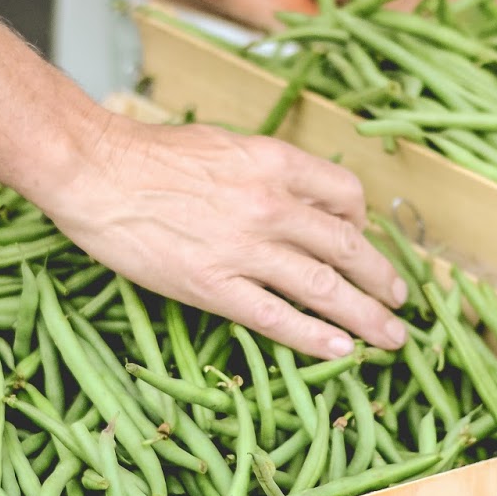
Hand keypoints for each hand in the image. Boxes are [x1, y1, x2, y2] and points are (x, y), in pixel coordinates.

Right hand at [37, 117, 408, 358]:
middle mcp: (270, 205)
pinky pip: (276, 317)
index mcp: (274, 162)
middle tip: (400, 300)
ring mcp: (243, 248)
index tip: (364, 238)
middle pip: (347, 246)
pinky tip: (340, 351)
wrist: (96, 171)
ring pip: (323, 286)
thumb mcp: (225, 144)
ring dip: (365, 315)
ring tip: (390, 336)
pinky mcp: (212, 285)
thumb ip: (267, 171)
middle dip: (380, 278)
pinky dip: (314, 336)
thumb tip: (301, 197)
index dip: (364, 220)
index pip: (346, 194)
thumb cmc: (151, 154)